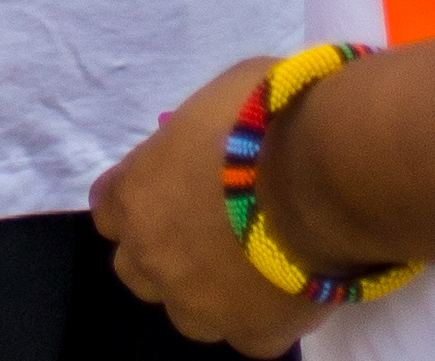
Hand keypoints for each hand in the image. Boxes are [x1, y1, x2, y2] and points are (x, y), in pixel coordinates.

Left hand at [94, 56, 327, 349]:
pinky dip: (262, 316)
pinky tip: (285, 289)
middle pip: (137, 267)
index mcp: (137, 194)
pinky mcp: (252, 334)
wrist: (325, 171)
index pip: (109, 208)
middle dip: (162, 250)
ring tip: (249, 265)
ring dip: (206, 291)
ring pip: (186, 312)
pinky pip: (247, 335)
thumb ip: (198, 136)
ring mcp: (200, 304)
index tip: (167, 187)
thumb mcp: (217, 98)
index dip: (140, 197)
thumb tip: (210, 140)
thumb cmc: (268, 117)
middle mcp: (155, 256)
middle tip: (207, 228)